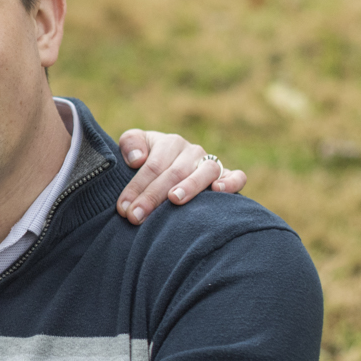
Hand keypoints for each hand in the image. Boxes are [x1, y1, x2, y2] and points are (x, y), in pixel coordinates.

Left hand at [114, 130, 247, 224]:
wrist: (168, 167)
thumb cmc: (146, 160)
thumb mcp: (135, 146)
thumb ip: (131, 143)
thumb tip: (138, 159)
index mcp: (170, 143)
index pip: (152, 166)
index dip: (136, 187)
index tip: (123, 209)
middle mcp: (192, 152)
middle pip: (174, 172)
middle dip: (153, 196)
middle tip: (136, 217)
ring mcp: (211, 164)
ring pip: (205, 171)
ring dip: (189, 186)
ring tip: (174, 199)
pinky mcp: (227, 176)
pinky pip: (236, 176)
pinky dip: (230, 182)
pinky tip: (218, 191)